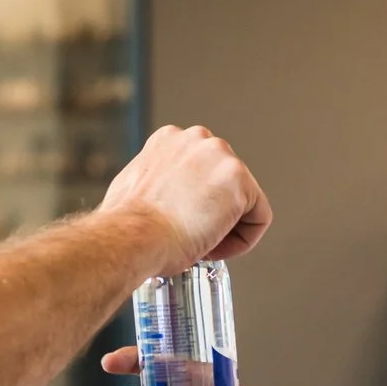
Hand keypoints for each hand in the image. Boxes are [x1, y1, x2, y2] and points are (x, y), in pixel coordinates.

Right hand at [98, 124, 271, 271]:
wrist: (133, 237)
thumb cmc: (127, 225)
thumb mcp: (132, 188)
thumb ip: (155, 182)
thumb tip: (161, 198)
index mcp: (169, 139)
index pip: (201, 170)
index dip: (192, 204)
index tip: (180, 222)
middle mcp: (197, 139)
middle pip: (225, 182)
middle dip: (213, 212)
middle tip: (192, 235)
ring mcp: (221, 157)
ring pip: (244, 200)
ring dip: (227, 226)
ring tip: (201, 242)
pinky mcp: (240, 181)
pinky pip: (259, 218)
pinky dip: (244, 240)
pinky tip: (216, 247)